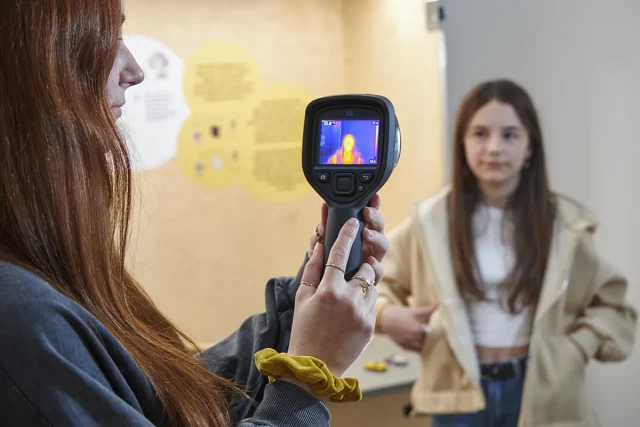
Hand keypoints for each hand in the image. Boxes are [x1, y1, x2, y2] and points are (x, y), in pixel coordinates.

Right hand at [290, 219, 377, 376]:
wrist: (316, 365)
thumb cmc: (304, 330)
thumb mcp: (302, 297)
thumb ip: (312, 269)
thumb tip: (319, 245)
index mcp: (328, 290)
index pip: (340, 252)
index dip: (348, 234)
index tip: (354, 221)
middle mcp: (348, 299)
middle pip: (366, 267)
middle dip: (363, 263)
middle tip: (354, 267)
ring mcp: (362, 313)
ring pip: (373, 284)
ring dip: (365, 282)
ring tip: (350, 292)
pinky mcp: (371, 324)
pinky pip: (374, 302)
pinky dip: (365, 300)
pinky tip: (351, 310)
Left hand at [308, 194, 388, 282]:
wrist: (317, 288)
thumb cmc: (323, 261)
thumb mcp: (322, 242)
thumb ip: (325, 226)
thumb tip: (325, 206)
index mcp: (359, 234)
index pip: (370, 217)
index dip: (374, 206)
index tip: (373, 198)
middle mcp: (368, 245)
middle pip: (380, 228)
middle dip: (376, 218)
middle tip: (366, 213)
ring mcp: (371, 261)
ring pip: (383, 246)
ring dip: (377, 238)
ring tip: (366, 234)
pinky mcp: (370, 279)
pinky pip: (378, 272)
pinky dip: (376, 266)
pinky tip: (369, 262)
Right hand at [380, 305, 437, 352]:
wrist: (385, 319)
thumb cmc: (400, 314)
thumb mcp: (414, 311)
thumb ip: (427, 310)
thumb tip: (438, 305)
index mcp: (418, 329)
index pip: (432, 334)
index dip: (437, 332)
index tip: (440, 330)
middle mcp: (414, 338)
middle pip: (428, 341)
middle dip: (431, 338)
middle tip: (435, 335)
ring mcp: (408, 344)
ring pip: (422, 347)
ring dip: (425, 344)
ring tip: (428, 340)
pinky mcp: (403, 347)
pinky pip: (414, 350)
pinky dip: (418, 348)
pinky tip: (420, 343)